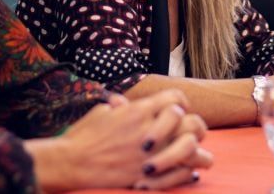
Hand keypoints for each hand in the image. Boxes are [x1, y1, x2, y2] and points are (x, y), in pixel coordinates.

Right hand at [39, 89, 210, 190]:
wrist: (72, 163)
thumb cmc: (83, 136)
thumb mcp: (101, 112)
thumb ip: (119, 107)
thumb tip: (122, 104)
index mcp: (140, 110)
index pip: (176, 98)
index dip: (181, 103)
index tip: (179, 110)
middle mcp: (152, 129)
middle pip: (192, 122)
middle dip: (195, 126)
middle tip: (191, 134)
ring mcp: (153, 153)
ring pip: (194, 149)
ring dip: (200, 154)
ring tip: (200, 158)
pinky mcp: (150, 175)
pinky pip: (182, 174)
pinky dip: (189, 174)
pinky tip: (190, 175)